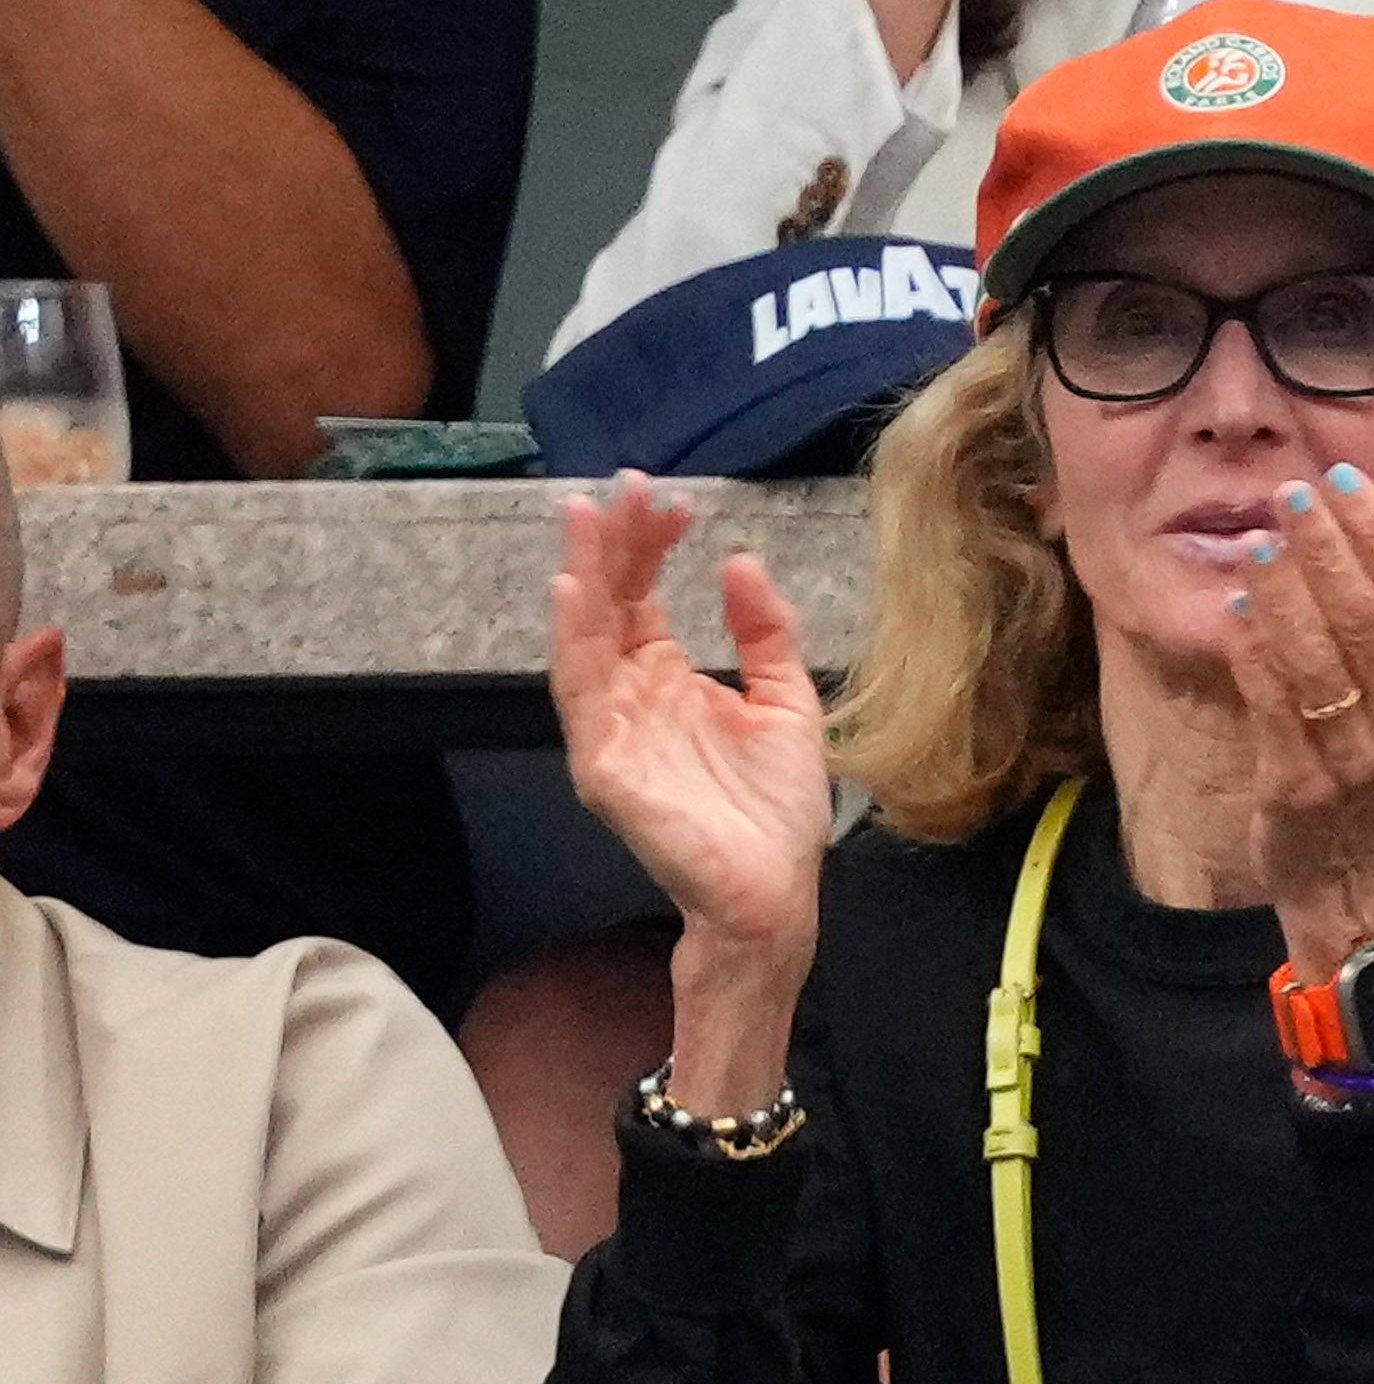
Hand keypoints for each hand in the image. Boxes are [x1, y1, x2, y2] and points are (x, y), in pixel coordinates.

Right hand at [550, 480, 829, 1113]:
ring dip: (583, 574)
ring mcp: (612, 728)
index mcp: (670, 681)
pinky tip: (576, 592)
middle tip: (625, 486)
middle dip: (614, 543)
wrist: (774, 897)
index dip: (651, 546)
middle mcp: (632, 696)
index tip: (668, 500)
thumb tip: (742, 561)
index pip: (645, 597)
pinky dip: (575, 639)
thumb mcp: (788, 706)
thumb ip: (766, 636)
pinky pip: (580, 692)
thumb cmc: (775, 816)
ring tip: (586, 519)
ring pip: (586, 636)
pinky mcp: (603, 764)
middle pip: (611, 603)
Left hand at [1229, 459, 1373, 976]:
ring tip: (1257, 542)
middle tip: (1290, 493)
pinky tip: (1235, 609)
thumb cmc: (1368, 750)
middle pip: (1367, 618)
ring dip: (1286, 596)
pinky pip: (1276, 709)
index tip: (1341, 474)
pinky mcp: (1300, 784)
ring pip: (1321, 661)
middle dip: (1327, 549)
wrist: (1345, 865)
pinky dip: (1256, 655)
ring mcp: (1352, 756)